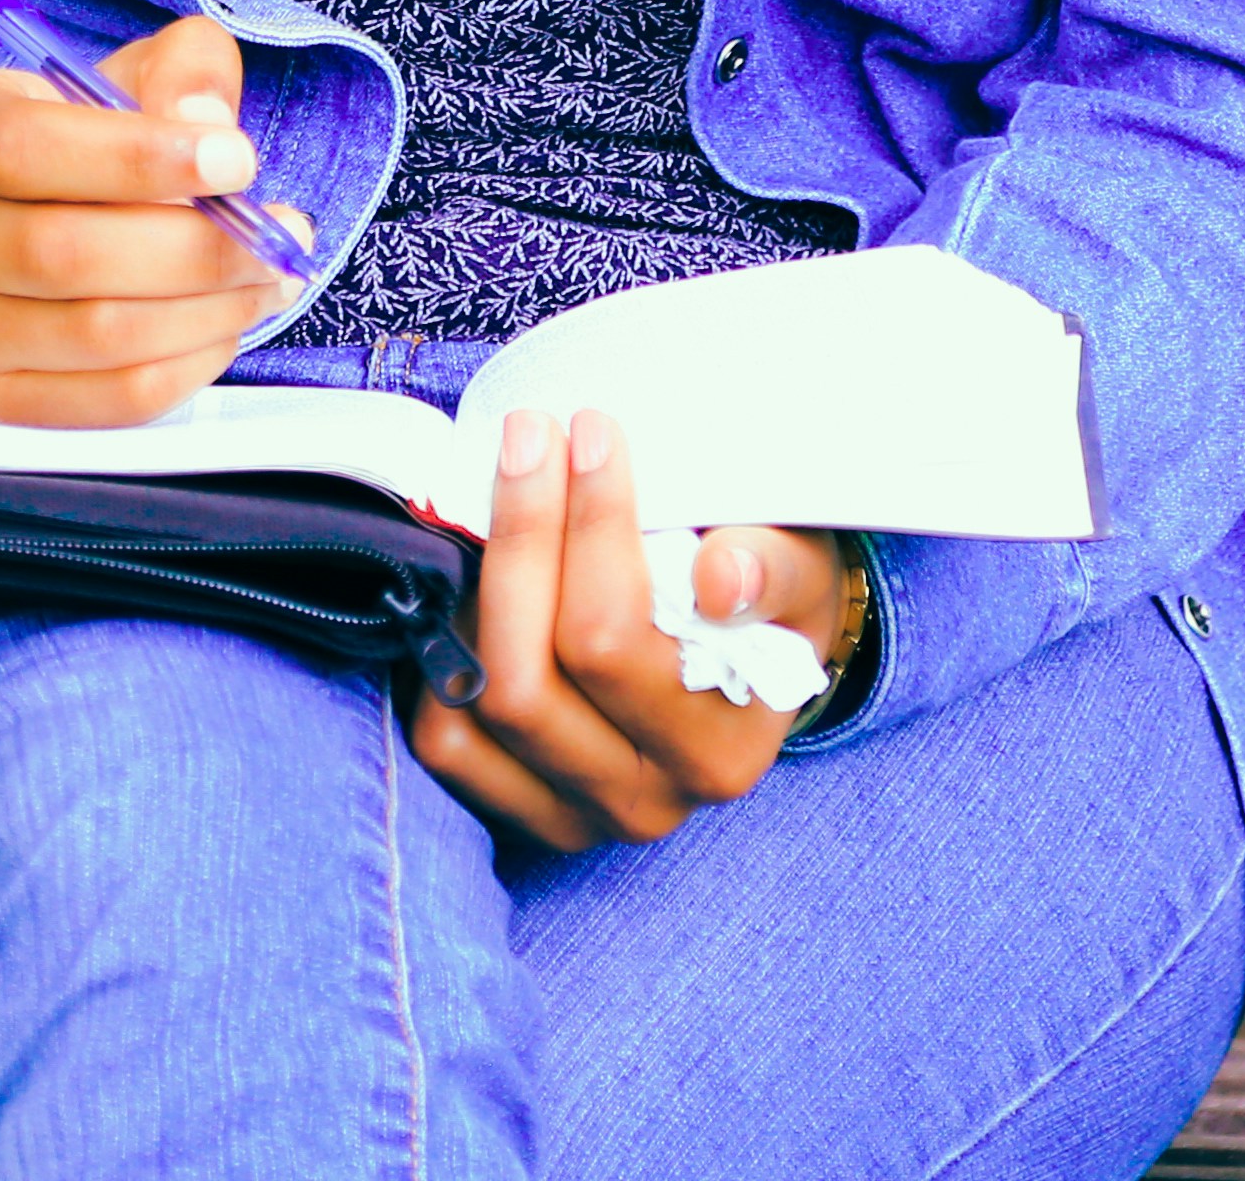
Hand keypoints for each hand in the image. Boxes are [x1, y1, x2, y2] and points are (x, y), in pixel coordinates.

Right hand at [0, 10, 298, 423]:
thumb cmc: (73, 140)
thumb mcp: (122, 74)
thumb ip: (181, 72)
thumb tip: (209, 125)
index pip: (26, 148)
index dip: (138, 157)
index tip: (238, 159)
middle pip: (65, 254)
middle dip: (198, 248)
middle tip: (278, 236)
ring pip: (95, 335)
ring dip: (208, 310)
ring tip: (269, 278)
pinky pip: (108, 399)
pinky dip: (187, 366)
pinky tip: (225, 325)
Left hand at [401, 401, 852, 849]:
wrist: (753, 661)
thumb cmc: (769, 597)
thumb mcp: (801, 568)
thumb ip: (771, 568)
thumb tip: (720, 577)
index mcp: (722, 746)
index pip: (616, 639)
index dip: (592, 526)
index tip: (590, 429)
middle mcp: (647, 800)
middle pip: (531, 677)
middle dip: (522, 537)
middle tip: (530, 437)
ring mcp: (576, 815)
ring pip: (478, 707)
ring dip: (474, 590)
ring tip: (498, 499)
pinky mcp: (520, 814)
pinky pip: (447, 743)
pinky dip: (442, 660)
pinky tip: (475, 586)